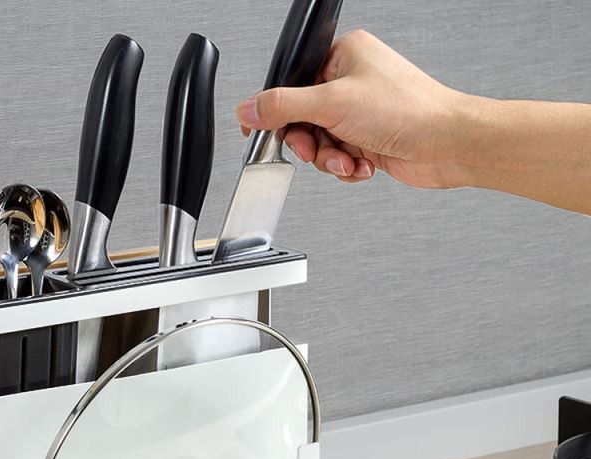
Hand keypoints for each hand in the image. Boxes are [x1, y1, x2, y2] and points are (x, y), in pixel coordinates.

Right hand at [236, 30, 466, 187]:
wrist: (446, 144)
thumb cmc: (407, 110)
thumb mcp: (331, 103)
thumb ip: (283, 106)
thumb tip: (248, 108)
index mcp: (344, 55)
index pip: (292, 84)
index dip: (277, 112)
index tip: (262, 131)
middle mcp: (352, 81)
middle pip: (304, 120)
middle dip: (312, 142)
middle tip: (317, 148)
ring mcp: (361, 112)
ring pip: (322, 143)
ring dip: (332, 158)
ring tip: (350, 158)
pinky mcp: (369, 139)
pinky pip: (340, 157)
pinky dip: (348, 166)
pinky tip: (364, 163)